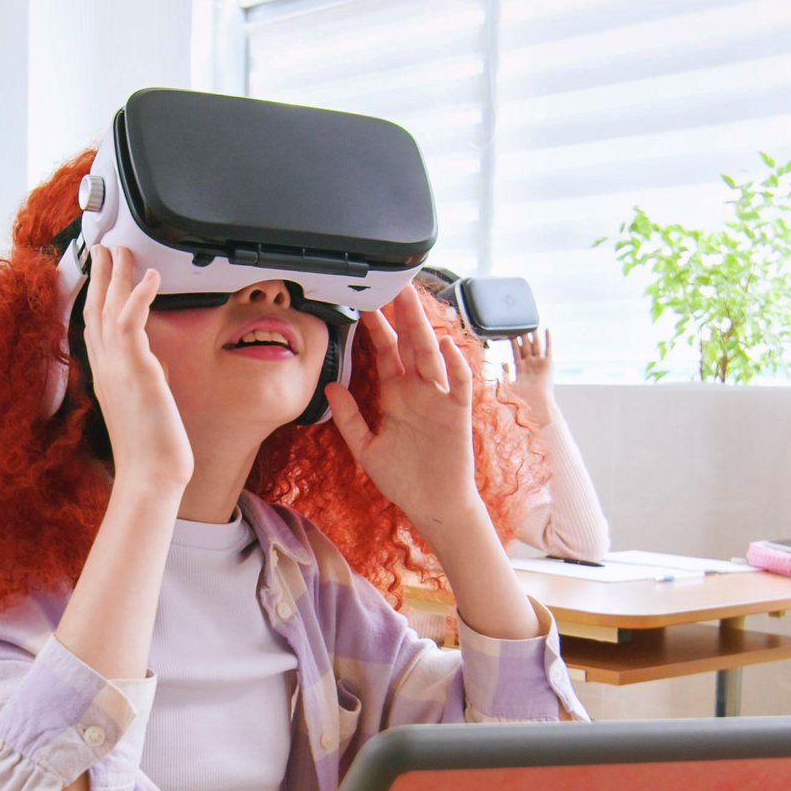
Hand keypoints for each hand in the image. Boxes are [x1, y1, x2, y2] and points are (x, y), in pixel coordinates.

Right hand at [81, 247, 192, 492]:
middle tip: (105, 248)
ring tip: (121, 250)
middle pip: (95, 309)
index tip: (99, 273)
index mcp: (105, 375)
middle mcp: (105, 367)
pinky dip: (139, 295)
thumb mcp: (142, 406)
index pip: (94, 325)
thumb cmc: (150, 450)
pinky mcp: (136, 369)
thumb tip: (151, 368)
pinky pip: (131, 322)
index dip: (94, 295)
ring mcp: (117, 367)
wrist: (150, 476)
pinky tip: (149, 276)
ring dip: (115, 275)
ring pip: (109, 309)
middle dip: (100, 275)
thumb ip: (141, 381)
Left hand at [325, 289, 482, 528]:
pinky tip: (444, 345)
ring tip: (412, 301)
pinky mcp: (458, 414)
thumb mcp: (366, 447)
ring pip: (432, 355)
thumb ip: (349, 417)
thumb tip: (330, 386)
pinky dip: (455, 364)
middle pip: (410, 344)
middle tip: (392, 284)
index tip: (364, 303)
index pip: (386, 351)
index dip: (377, 327)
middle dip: (401, 314)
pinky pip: (460, 383)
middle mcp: (418, 390)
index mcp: (396, 394)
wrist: (433, 506)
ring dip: (422, 327)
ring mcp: (440, 399)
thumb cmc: (403, 478)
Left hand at [506, 328, 555, 416]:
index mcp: (521, 368)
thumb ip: (503, 375)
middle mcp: (530, 364)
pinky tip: (546, 330)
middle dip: (522, 335)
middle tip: (518, 323)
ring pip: (536, 344)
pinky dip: (548, 339)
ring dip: (533, 334)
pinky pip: (548, 348)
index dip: (513, 341)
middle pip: (525, 345)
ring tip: (531, 324)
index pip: (516, 351)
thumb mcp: (507, 386)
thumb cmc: (522, 399)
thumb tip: (497, 366)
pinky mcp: (548, 363)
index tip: (509, 332)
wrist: (536, 403)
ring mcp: (539, 363)